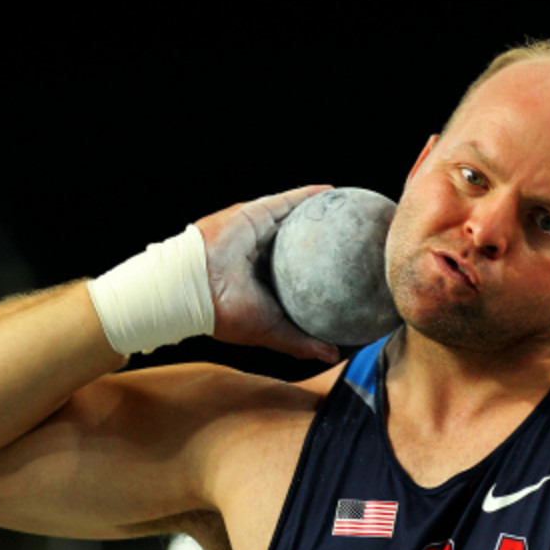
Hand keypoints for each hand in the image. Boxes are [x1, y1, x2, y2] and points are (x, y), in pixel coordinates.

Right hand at [196, 186, 339, 361]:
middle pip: (299, 242)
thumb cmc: (229, 314)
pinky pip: (285, 201)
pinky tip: (329, 192)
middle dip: (324, 238)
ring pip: (293, 218)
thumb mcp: (273, 331)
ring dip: (317, 212)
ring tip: (345, 208)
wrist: (196, 288)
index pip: (300, 273)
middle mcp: (263, 255)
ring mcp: (257, 233)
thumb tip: (334, 356)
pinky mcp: (253, 214)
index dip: (322, 271)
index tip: (349, 270)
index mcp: (266, 281)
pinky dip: (306, 195)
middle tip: (354, 237)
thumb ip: (302, 342)